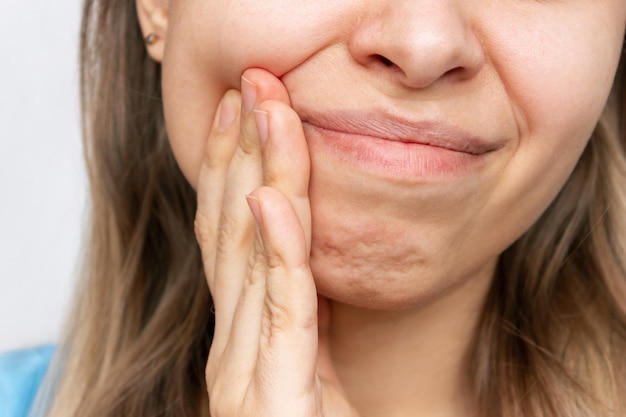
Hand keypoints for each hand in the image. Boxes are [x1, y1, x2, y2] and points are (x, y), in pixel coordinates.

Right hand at [195, 68, 358, 416]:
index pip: (231, 237)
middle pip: (232, 232)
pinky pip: (280, 309)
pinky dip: (276, 250)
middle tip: (249, 86)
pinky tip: (270, 201)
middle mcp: (233, 344)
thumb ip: (296, 316)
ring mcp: (246, 369)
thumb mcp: (306, 366)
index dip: (230, 169)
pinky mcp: (274, 394)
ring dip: (259, 177)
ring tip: (264, 114)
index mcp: (240, 334)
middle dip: (239, 152)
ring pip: (251, 256)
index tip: (243, 114)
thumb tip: (302, 254)